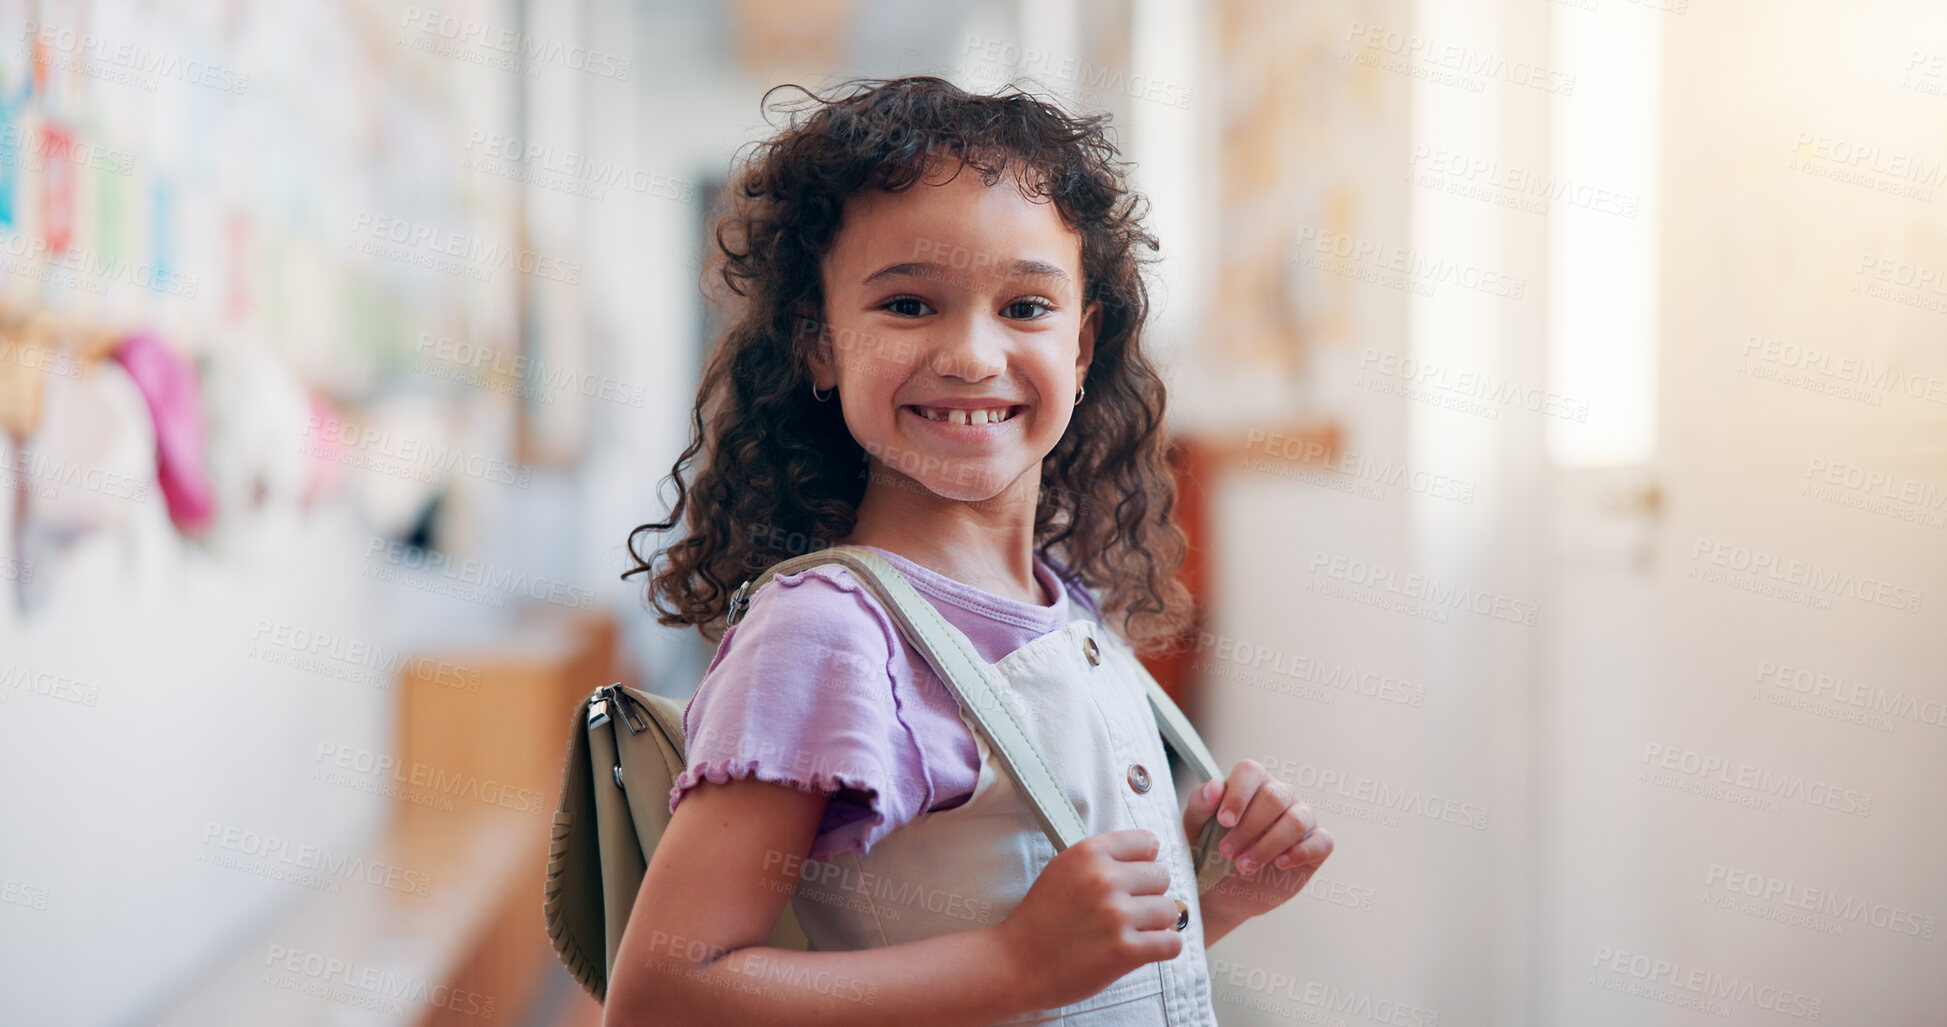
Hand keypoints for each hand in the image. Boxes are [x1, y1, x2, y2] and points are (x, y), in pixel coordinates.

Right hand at [995, 828, 1185, 1009]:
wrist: (1014, 963)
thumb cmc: (1040, 919)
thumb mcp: (1063, 869)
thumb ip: (1102, 859)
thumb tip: (1150, 856)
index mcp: (1089, 853)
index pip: (1148, 842)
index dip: (1144, 862)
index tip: (1134, 878)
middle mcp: (1105, 879)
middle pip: (1162, 876)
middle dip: (1149, 894)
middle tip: (1127, 911)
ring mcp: (1116, 916)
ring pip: (1169, 910)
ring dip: (1156, 924)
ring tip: (1132, 932)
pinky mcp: (1124, 951)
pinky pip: (1172, 943)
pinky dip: (1163, 948)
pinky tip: (1144, 949)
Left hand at [1182, 760, 1334, 924]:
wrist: (1221, 892)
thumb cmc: (1208, 852)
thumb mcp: (1194, 830)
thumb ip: (1200, 805)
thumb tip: (1215, 786)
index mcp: (1250, 784)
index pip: (1250, 771)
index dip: (1238, 794)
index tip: (1224, 821)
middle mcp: (1279, 795)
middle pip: (1274, 796)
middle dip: (1248, 828)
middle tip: (1226, 852)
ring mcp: (1301, 818)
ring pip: (1297, 819)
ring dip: (1268, 845)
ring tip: (1244, 866)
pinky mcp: (1316, 845)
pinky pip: (1322, 841)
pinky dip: (1300, 852)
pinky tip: (1278, 864)